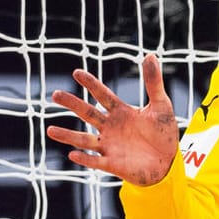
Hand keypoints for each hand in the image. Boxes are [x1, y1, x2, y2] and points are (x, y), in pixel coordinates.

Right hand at [47, 53, 179, 185]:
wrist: (168, 162)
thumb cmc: (163, 133)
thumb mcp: (161, 106)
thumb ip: (153, 83)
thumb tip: (150, 55)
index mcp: (121, 112)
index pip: (103, 95)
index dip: (91, 84)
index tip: (77, 72)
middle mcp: (110, 127)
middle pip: (88, 114)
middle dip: (72, 104)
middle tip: (56, 95)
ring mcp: (109, 145)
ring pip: (84, 140)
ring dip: (68, 136)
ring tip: (50, 130)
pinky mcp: (112, 163)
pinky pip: (95, 162)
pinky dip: (85, 159)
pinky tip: (73, 154)